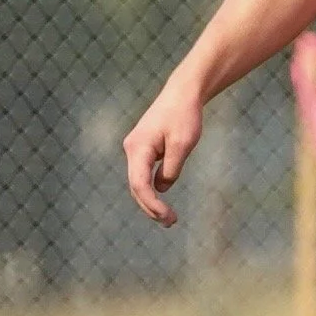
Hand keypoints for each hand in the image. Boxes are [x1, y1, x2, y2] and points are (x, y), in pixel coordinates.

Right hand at [123, 78, 202, 226]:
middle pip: (136, 186)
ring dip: (151, 201)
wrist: (182, 93)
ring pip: (138, 181)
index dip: (152, 204)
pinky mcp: (143, 148)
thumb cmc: (184, 116)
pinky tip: (162, 201)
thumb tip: (161, 188)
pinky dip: (152, 189)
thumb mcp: (182, 145)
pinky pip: (143, 174)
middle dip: (151, 207)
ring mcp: (135, 148)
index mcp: (138, 148)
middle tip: (171, 222)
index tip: (168, 217)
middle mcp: (132, 149)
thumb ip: (171, 169)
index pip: (140, 184)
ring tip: (169, 218)